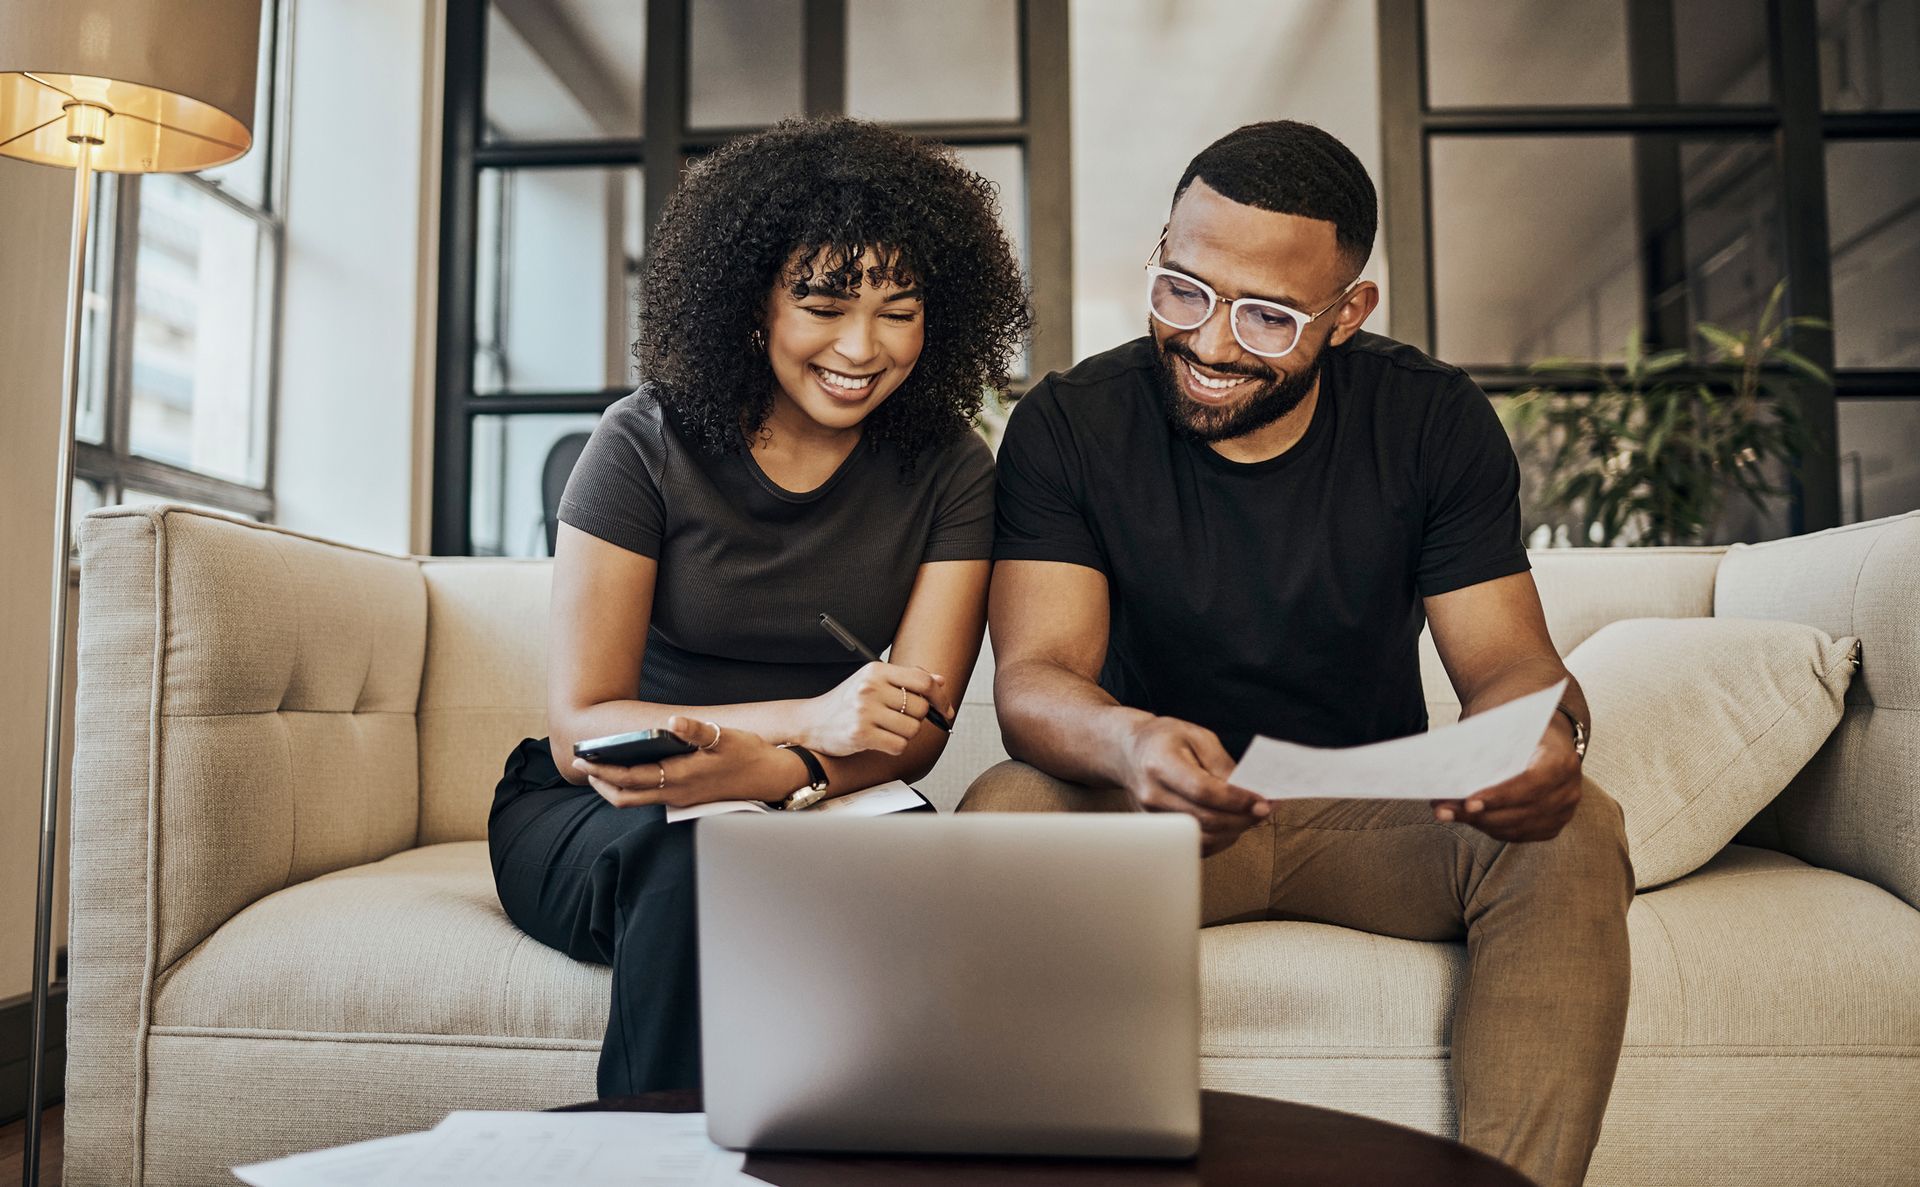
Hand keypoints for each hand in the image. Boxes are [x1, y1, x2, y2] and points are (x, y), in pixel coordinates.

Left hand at [572, 715, 799, 808]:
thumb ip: (696, 730)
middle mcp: (676, 794)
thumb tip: (673, 721)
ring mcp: (681, 799)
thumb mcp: (724, 737)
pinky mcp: (687, 798)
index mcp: (680, 778)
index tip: (584, 760)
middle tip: (583, 766)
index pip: (630, 779)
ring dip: (615, 786)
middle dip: (601, 783)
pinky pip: (650, 797)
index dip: (604, 771)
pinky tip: (632, 770)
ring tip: (600, 769)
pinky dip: (633, 787)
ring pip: (637, 800)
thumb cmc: (748, 755)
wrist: (772, 778)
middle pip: (626, 797)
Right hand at [799, 661, 947, 756]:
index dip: (940, 697)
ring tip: (886, 730)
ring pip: (912, 729)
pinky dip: (895, 747)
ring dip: (905, 735)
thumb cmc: (847, 703)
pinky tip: (880, 741)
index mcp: (876, 671)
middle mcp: (870, 688)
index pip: (922, 681)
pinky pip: (898, 746)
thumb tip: (940, 681)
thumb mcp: (874, 682)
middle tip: (897, 720)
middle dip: (916, 719)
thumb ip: (907, 680)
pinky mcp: (860, 734)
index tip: (945, 709)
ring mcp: (864, 711)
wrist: (812, 722)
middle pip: (920, 708)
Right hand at [1123, 716, 1268, 856]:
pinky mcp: (1159, 830)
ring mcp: (1153, 817)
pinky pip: (1196, 845)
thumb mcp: (1198, 737)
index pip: (1203, 791)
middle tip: (1265, 810)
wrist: (1130, 753)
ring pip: (1203, 837)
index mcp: (1160, 764)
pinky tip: (1233, 824)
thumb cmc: (1165, 740)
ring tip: (1251, 816)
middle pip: (1205, 819)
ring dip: (1234, 831)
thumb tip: (1250, 791)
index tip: (1262, 802)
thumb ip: (1223, 764)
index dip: (1236, 800)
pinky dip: (1220, 839)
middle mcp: (1153, 794)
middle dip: (1242, 818)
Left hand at [1431, 715, 1582, 841]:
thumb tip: (1453, 767)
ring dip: (1478, 823)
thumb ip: (1489, 745)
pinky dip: (1490, 827)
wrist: (1548, 736)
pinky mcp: (1552, 826)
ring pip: (1516, 827)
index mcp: (1562, 761)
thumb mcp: (1509, 725)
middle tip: (1443, 810)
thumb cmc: (1521, 728)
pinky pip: (1517, 834)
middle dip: (1478, 814)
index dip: (1500, 796)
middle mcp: (1568, 790)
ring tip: (1447, 813)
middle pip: (1520, 812)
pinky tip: (1467, 818)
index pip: (1531, 784)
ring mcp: (1563, 812)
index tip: (1469, 803)